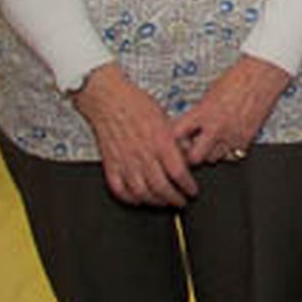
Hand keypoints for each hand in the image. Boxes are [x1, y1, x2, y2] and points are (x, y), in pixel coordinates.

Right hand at [72, 64, 198, 206]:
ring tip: (163, 202)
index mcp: (160, 142)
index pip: (178, 173)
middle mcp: (143, 154)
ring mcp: (125, 161)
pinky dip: (130, 198)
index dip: (187, 186)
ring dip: (155, 202)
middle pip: (161, 187)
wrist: (108, 99)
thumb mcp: (166, 119)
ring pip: (141, 193)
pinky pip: (119, 189)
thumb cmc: (137, 104)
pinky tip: (138, 199)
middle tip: (181, 201)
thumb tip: (187, 156)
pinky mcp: (110, 164)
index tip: (192, 191)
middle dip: (174, 199)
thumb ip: (175, 140)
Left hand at [174, 55, 293, 167]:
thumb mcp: (210, 93)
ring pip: (214, 158)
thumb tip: (192, 124)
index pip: (176, 135)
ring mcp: (232, 135)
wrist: (263, 75)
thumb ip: (200, 112)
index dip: (174, 140)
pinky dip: (230, 151)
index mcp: (203, 112)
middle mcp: (216, 127)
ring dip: (211, 152)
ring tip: (214, 141)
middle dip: (192, 154)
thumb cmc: (239, 77)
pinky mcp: (247, 139)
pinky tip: (229, 140)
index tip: (176, 140)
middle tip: (193, 148)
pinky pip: (233, 155)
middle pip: (194, 157)